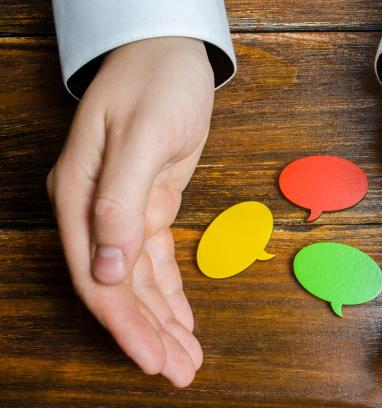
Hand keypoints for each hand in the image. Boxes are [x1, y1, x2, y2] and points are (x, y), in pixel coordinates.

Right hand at [47, 37, 213, 386]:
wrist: (170, 53)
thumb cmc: (154, 83)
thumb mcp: (141, 136)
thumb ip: (118, 201)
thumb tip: (107, 270)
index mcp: (80, 196)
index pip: (99, 277)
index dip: (125, 325)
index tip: (153, 361)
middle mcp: (95, 210)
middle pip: (121, 289)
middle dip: (149, 334)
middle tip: (179, 372)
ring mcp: (122, 209)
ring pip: (141, 280)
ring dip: (163, 321)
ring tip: (186, 358)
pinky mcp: (149, 204)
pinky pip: (157, 258)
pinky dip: (171, 291)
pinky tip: (183, 319)